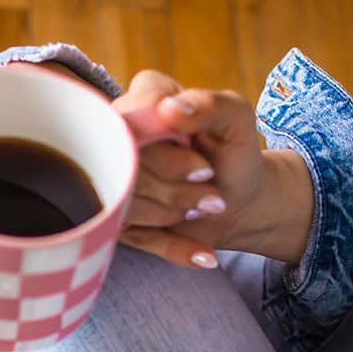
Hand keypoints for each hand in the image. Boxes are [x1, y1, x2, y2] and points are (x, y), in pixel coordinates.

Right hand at [113, 69, 313, 268]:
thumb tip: (170, 109)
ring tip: (204, 204)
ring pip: (128, 204)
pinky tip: (204, 253)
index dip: (170, 155)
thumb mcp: (238, 120)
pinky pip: (137, 237)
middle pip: (128, 167)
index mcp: (143, 98)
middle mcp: (118, 134)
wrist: (239, 200)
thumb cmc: (235, 152)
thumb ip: (212, 104)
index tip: (205, 167)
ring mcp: (113, 178)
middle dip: (177, 187)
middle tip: (210, 187)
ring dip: (178, 211)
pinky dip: (177, 247)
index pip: (132, 125)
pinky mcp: (117, 217)